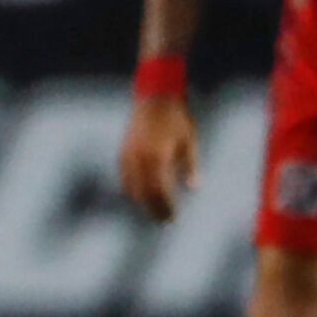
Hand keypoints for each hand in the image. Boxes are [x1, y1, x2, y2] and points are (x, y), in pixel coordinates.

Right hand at [118, 92, 200, 222]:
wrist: (154, 96)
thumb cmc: (176, 118)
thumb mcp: (189, 141)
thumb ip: (190, 166)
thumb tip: (193, 187)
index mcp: (158, 157)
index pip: (159, 192)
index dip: (165, 207)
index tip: (173, 218)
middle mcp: (140, 158)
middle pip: (144, 193)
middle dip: (154, 209)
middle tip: (164, 220)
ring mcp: (128, 154)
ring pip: (131, 186)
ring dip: (142, 200)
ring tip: (154, 210)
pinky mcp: (123, 150)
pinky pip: (124, 176)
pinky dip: (132, 188)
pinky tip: (141, 193)